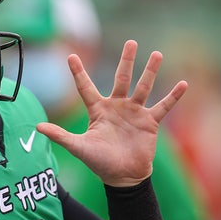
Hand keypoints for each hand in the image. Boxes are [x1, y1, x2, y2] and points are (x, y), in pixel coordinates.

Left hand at [36, 40, 187, 186]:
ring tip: (156, 53)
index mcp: (97, 110)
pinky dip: (173, 96)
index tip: (70, 56)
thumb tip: (37, 126)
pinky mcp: (149, 123)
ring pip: (143, 87)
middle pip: (121, 78)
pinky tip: (183, 83)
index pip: (85, 87)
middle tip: (131, 42)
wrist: (122, 177)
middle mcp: (116, 107)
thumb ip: (60, 135)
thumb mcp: (78, 147)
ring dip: (150, 71)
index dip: (78, 73)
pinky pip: (163, 107)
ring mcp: (134, 113)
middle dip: (126, 61)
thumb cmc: (99, 162)